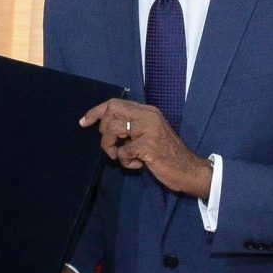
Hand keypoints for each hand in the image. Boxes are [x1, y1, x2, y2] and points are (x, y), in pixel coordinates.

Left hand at [82, 99, 212, 199]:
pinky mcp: (149, 146)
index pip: (115, 102)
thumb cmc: (167, 154)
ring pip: (113, 130)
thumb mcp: (149, 134)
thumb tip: (106, 127)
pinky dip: (126, 161)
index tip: (83, 122)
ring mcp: (149, 130)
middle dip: (104, 131)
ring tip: (121, 157)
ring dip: (111, 147)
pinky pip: (123, 151)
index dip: (96, 112)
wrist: (188, 170)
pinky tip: (138, 165)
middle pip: (111, 111)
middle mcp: (148, 116)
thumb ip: (132, 126)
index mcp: (148, 111)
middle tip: (112, 147)